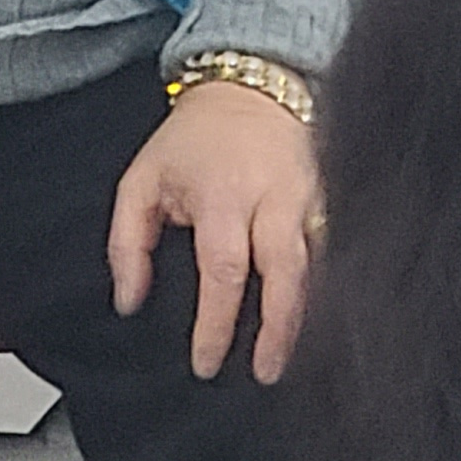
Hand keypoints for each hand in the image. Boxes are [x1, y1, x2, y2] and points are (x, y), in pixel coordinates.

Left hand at [107, 78, 322, 385]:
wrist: (253, 88)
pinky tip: (317, 323)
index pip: (223, 271)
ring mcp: (309, 200)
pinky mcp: (331, 201)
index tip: (206, 362)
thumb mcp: (143, 178)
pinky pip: (332, 254)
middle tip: (264, 372)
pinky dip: (325, 291)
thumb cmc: (194, 139)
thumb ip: (127, 242)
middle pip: (285, 276)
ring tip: (286, 358)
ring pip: (316, 270)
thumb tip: (128, 300)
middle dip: (277, 331)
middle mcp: (272, 199)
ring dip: (303, 319)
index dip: (216, 324)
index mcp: (222, 195)